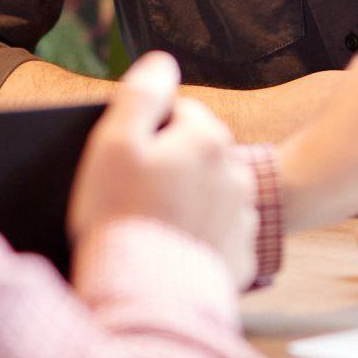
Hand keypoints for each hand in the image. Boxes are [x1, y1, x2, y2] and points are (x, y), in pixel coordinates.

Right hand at [68, 52, 256, 283]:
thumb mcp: (115, 142)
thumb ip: (141, 93)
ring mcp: (241, 217)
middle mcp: (235, 173)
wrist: (145, 295)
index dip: (145, 130)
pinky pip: (215, 236)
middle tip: (131, 194)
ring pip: (207, 194)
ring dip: (185, 202)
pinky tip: (168, 252)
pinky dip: (196, 239)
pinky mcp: (239, 257)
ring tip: (149, 226)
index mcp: (206, 138)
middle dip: (169, 165)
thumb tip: (162, 63)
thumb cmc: (122, 215)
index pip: (177, 112)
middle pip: (195, 153)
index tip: (125, 158)